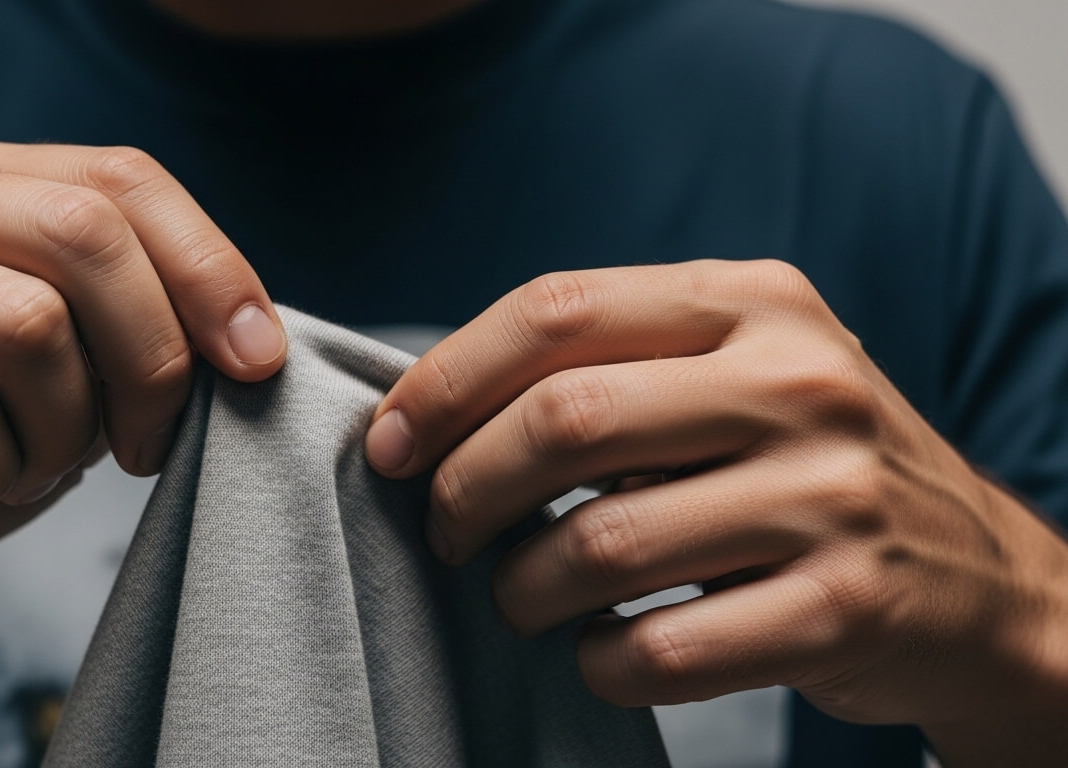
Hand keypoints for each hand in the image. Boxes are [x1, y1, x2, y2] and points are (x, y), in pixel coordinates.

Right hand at [0, 139, 285, 632]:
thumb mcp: (66, 377)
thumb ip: (135, 330)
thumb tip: (250, 341)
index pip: (121, 178)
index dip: (210, 268)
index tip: (257, 362)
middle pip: (83, 235)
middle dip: (151, 361)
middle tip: (143, 448)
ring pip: (27, 326)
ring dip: (55, 436)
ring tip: (15, 468)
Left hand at [365, 260, 1067, 763]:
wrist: (973, 578)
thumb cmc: (803, 466)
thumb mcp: (735, 373)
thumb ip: (610, 367)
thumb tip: (424, 414)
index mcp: (754, 301)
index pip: (556, 310)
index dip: (446, 380)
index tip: (389, 443)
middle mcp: (800, 382)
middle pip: (562, 422)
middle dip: (463, 489)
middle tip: (444, 532)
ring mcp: (831, 496)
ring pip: (597, 546)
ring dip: (520, 590)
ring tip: (519, 599)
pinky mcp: (843, 609)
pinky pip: (659, 650)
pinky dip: (596, 663)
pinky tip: (597, 652)